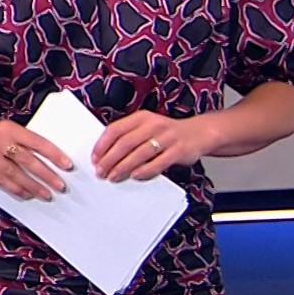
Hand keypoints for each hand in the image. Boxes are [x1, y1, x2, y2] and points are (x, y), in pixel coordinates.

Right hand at [0, 119, 74, 200]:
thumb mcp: (9, 130)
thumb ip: (25, 142)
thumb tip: (50, 161)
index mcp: (10, 128)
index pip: (36, 141)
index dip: (53, 154)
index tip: (67, 165)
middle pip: (26, 160)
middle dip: (46, 175)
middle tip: (60, 185)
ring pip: (14, 173)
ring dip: (32, 186)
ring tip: (46, 194)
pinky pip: (0, 180)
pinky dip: (15, 189)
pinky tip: (26, 194)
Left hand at [92, 111, 206, 181]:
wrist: (198, 133)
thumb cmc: (166, 133)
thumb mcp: (147, 127)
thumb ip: (129, 136)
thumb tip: (104, 154)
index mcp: (142, 117)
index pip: (115, 129)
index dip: (102, 145)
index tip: (94, 158)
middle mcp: (153, 125)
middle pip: (125, 143)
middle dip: (109, 160)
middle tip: (100, 172)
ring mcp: (167, 137)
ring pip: (139, 154)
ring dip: (123, 167)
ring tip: (113, 177)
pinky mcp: (178, 151)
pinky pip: (158, 163)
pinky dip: (144, 171)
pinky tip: (135, 176)